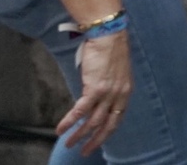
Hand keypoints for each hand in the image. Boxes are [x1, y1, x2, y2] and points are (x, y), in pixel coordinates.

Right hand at [58, 30, 131, 155]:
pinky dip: (69, 122)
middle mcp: (119, 95)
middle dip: (96, 140)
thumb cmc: (110, 49)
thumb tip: (95, 98)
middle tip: (85, 151)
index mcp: (126, 91)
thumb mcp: (115, 72)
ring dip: (79, 134)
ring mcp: (108, 93)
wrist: (109, 34)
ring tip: (69, 144)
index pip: (118, 117)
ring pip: (93, 121)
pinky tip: (60, 129)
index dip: (108, 130)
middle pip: (108, 124)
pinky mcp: (95, 89)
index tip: (100, 139)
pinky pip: (80, 111)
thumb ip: (109, 87)